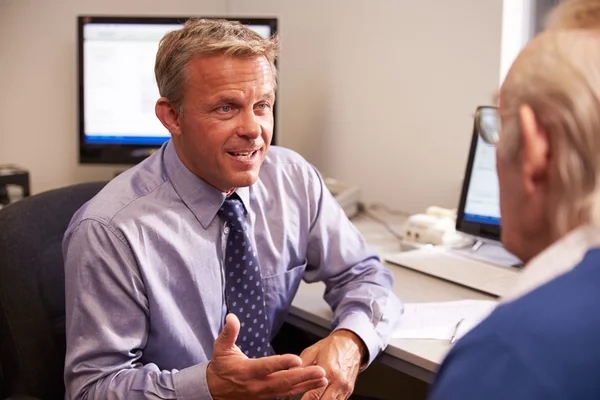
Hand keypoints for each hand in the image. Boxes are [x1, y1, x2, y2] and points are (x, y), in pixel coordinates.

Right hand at [207, 314, 327, 399]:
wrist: (213, 391)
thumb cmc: (221, 367)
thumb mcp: (221, 348)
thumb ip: (228, 333)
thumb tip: (231, 317)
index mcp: (247, 371)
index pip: (267, 367)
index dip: (282, 363)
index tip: (297, 359)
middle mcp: (257, 385)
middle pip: (283, 381)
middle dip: (303, 376)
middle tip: (320, 371)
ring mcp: (263, 394)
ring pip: (287, 390)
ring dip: (306, 384)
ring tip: (322, 379)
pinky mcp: (266, 398)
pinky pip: (285, 395)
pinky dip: (300, 390)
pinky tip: (312, 385)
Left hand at [299, 329, 366, 399]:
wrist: (351, 343)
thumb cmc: (332, 346)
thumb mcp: (313, 351)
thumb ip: (301, 365)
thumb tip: (289, 374)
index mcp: (328, 371)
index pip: (314, 394)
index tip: (297, 399)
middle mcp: (338, 382)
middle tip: (305, 399)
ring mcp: (345, 388)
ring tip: (312, 398)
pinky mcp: (349, 391)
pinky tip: (322, 397)